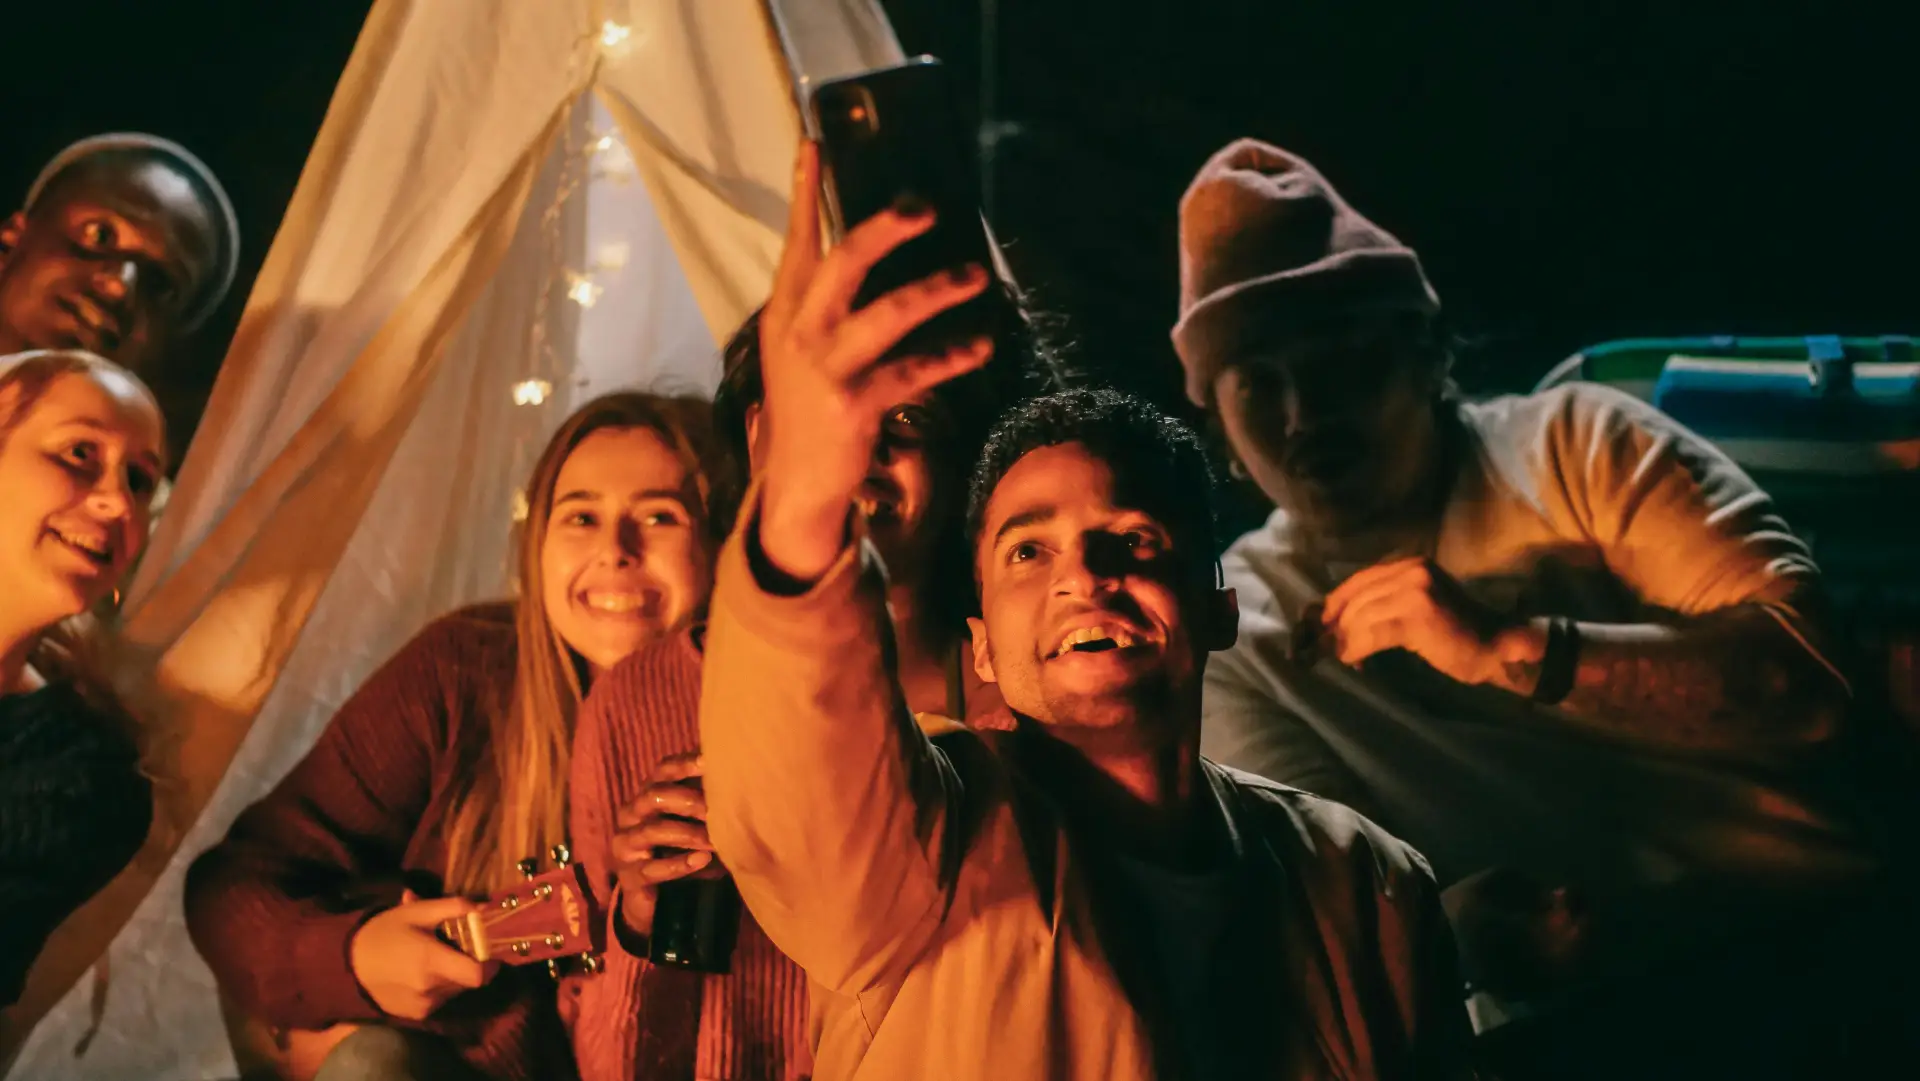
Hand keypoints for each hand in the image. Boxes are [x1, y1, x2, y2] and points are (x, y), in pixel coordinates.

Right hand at [347, 890, 498, 1019]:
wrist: (348, 964)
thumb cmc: (385, 932)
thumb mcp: (417, 912)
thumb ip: (452, 908)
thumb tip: (482, 908)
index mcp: (431, 962)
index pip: (478, 975)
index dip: (489, 964)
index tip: (487, 951)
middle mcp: (430, 989)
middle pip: (468, 981)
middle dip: (468, 964)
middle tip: (455, 947)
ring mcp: (423, 1006)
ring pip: (455, 991)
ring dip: (453, 976)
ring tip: (433, 959)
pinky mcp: (416, 1016)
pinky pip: (440, 1000)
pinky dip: (439, 988)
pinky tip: (421, 974)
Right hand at [610, 752, 716, 937]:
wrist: (659, 901)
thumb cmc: (682, 852)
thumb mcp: (695, 825)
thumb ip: (708, 804)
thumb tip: (743, 781)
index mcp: (648, 796)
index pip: (663, 771)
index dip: (685, 764)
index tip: (710, 762)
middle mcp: (632, 815)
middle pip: (655, 795)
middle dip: (689, 801)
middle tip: (716, 811)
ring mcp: (626, 845)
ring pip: (653, 830)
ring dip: (688, 834)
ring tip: (715, 842)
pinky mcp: (629, 876)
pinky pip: (652, 868)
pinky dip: (679, 864)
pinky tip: (702, 860)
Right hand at [756, 141, 993, 580]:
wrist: (796, 486)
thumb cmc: (809, 407)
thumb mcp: (800, 350)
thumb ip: (824, 304)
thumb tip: (870, 251)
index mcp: (785, 313)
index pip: (796, 242)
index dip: (806, 194)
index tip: (815, 145)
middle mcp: (800, 333)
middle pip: (842, 264)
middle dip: (884, 229)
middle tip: (924, 206)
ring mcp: (826, 370)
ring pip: (888, 314)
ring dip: (938, 290)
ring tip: (977, 276)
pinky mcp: (855, 405)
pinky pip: (915, 370)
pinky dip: (953, 355)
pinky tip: (981, 343)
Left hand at [1321, 557, 1531, 688]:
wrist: (1498, 646)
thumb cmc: (1458, 633)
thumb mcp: (1420, 605)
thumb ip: (1387, 602)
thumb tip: (1340, 620)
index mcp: (1410, 563)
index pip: (1359, 580)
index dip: (1335, 604)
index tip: (1321, 626)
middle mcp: (1411, 570)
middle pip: (1357, 597)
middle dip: (1335, 624)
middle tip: (1322, 648)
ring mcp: (1415, 590)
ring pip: (1361, 615)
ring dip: (1344, 640)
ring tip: (1337, 657)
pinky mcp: (1418, 615)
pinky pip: (1373, 632)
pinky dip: (1357, 648)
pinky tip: (1352, 661)